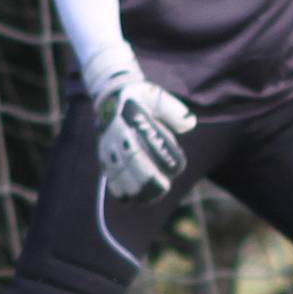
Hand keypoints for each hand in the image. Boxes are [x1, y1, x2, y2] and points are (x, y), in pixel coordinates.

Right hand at [84, 43, 195, 201]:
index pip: (142, 143)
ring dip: (132, 187)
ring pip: (117, 172)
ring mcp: (107, 146)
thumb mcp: (155, 95)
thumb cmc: (140, 96)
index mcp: (129, 120)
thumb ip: (172, 109)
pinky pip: (108, 174)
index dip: (156, 160)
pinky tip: (130, 199)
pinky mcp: (103, 155)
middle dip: (146, 178)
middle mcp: (116, 135)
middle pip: (129, 162)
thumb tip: (190, 123)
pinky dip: (118, 188)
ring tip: (149, 198)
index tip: (173, 170)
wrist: (109, 94)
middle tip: (163, 188)